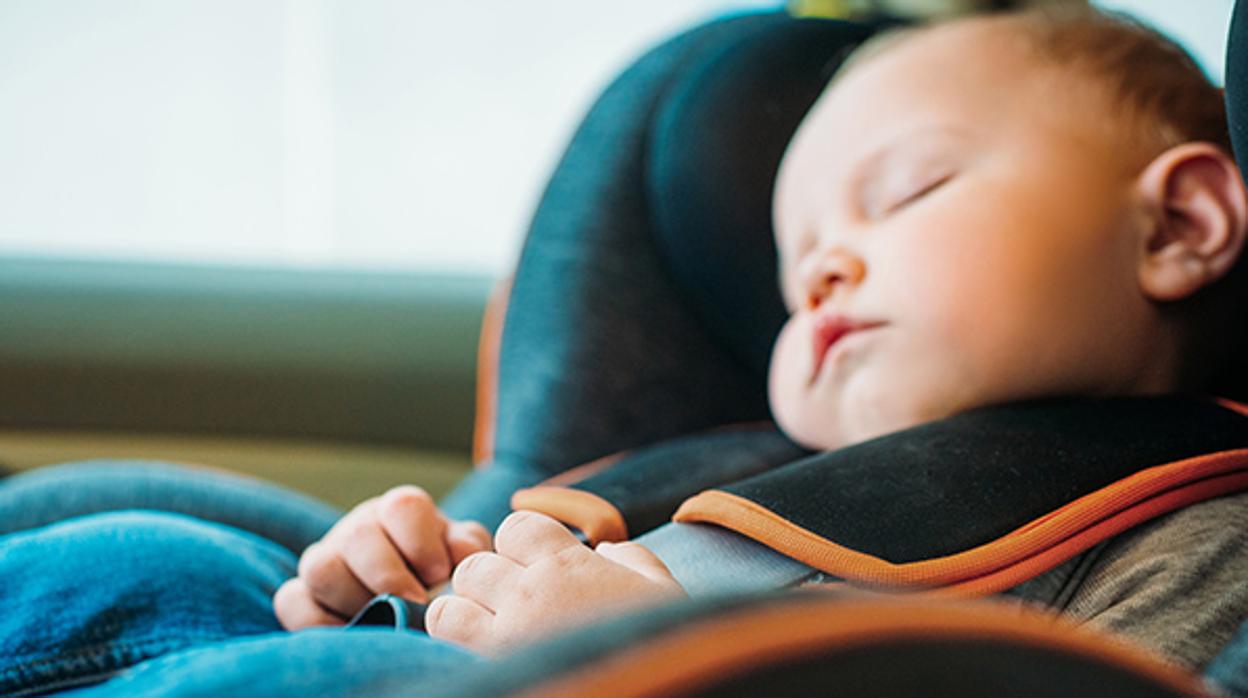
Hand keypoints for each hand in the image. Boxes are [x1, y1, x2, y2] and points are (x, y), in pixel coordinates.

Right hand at [274, 485, 490, 629]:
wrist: (411, 590)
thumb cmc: (440, 566)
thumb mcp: (460, 551)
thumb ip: (465, 547)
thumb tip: (459, 556)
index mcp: (400, 511)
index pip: (403, 507)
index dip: (421, 542)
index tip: (439, 572)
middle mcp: (359, 528)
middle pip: (357, 535)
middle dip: (388, 575)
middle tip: (414, 603)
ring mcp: (327, 557)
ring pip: (320, 567)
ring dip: (354, 598)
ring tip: (383, 617)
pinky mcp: (302, 591)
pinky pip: (291, 600)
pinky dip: (318, 622)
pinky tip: (353, 631)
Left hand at [426, 511, 684, 653]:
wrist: (651, 686)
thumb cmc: (665, 642)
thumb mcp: (661, 590)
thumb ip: (631, 560)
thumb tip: (606, 551)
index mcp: (573, 563)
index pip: (516, 527)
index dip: (519, 547)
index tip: (533, 571)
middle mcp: (534, 588)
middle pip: (477, 562)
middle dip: (487, 582)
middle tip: (508, 608)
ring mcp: (508, 626)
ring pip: (454, 593)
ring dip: (465, 608)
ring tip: (487, 630)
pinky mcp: (491, 659)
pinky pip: (445, 628)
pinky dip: (452, 633)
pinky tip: (475, 648)